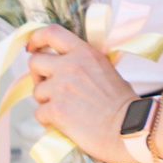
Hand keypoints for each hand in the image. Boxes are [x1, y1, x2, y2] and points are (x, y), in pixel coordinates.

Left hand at [24, 26, 138, 162]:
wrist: (130, 129)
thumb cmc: (123, 104)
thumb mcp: (106, 70)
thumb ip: (84, 63)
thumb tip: (65, 64)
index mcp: (84, 53)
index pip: (51, 33)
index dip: (36, 38)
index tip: (32, 47)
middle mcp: (70, 66)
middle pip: (35, 62)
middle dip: (38, 75)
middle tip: (49, 87)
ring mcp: (61, 87)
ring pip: (36, 91)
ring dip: (46, 102)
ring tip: (66, 110)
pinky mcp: (56, 110)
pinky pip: (39, 114)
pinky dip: (49, 121)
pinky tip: (64, 124)